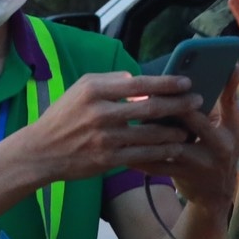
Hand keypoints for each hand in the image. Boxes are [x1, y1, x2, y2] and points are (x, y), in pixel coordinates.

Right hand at [10, 70, 205, 186]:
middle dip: (179, 105)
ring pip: (150, 135)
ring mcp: (104, 139)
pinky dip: (161, 152)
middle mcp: (100, 113)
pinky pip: (142, 156)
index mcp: (94, 91)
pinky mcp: (107, 160)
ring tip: (190, 127)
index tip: (186, 81)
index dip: (167, 83)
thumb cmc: (63, 116)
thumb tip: (138, 78)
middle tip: (197, 101)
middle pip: (150, 108)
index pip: (139, 83)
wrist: (40, 151)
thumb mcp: (80, 88)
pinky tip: (174, 148)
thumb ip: (110, 80)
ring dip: (174, 131)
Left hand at [143, 71, 238, 215]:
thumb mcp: (235, 125)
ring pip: (169, 143)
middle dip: (167, 107)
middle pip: (190, 122)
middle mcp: (217, 147)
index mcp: (232, 129)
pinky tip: (122, 145)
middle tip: (144, 93)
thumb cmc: (224, 149)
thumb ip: (230, 98)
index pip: (223, 103)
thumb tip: (233, 66)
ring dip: (148, 131)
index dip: (205, 89)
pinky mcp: (181, 176)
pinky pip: (156, 164)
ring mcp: (199, 163)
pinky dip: (138, 155)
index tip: (184, 76)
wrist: (218, 194)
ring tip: (129, 116)